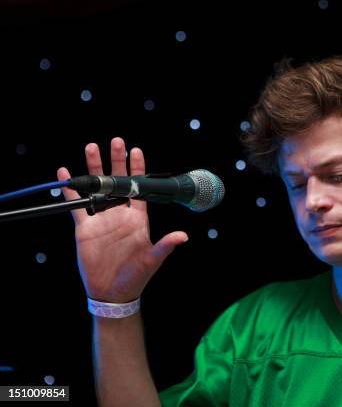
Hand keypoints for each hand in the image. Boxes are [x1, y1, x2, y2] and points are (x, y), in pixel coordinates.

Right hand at [57, 137, 187, 302]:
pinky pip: (77, 205)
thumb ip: (165, 245)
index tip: (136, 151)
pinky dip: (71, 190)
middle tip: (116, 142)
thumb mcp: (153, 260)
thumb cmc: (136, 276)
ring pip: (97, 188)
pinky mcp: (85, 228)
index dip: (137, 170)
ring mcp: (102, 219)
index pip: (139, 188)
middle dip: (116, 161)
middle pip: (118, 182)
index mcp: (138, 218)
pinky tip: (66, 174)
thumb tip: (183, 236)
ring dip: (94, 169)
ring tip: (91, 148)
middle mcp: (120, 214)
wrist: (113, 292)